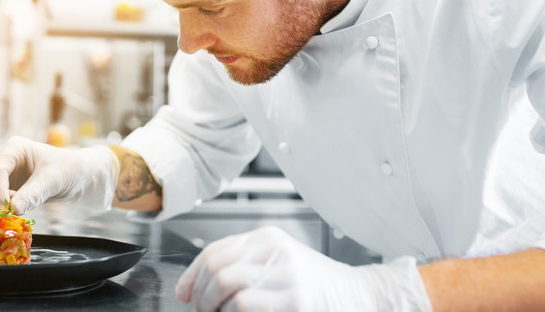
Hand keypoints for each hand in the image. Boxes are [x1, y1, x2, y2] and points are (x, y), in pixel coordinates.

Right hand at [0, 136, 118, 214]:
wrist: (76, 178)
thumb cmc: (68, 170)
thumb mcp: (52, 180)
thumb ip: (34, 194)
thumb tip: (13, 210)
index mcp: (14, 148)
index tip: (7, 209)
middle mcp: (3, 159)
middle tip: (10, 212)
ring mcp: (0, 174)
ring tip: (15, 209)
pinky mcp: (1, 188)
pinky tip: (14, 210)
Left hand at [175, 226, 431, 311]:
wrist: (360, 296)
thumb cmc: (316, 285)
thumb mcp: (279, 263)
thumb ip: (242, 266)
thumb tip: (193, 288)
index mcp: (268, 238)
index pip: (214, 251)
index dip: (191, 276)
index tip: (184, 295)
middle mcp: (276, 252)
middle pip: (216, 269)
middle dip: (201, 295)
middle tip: (202, 310)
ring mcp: (286, 276)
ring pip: (227, 288)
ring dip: (214, 308)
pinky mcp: (294, 302)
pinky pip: (245, 306)